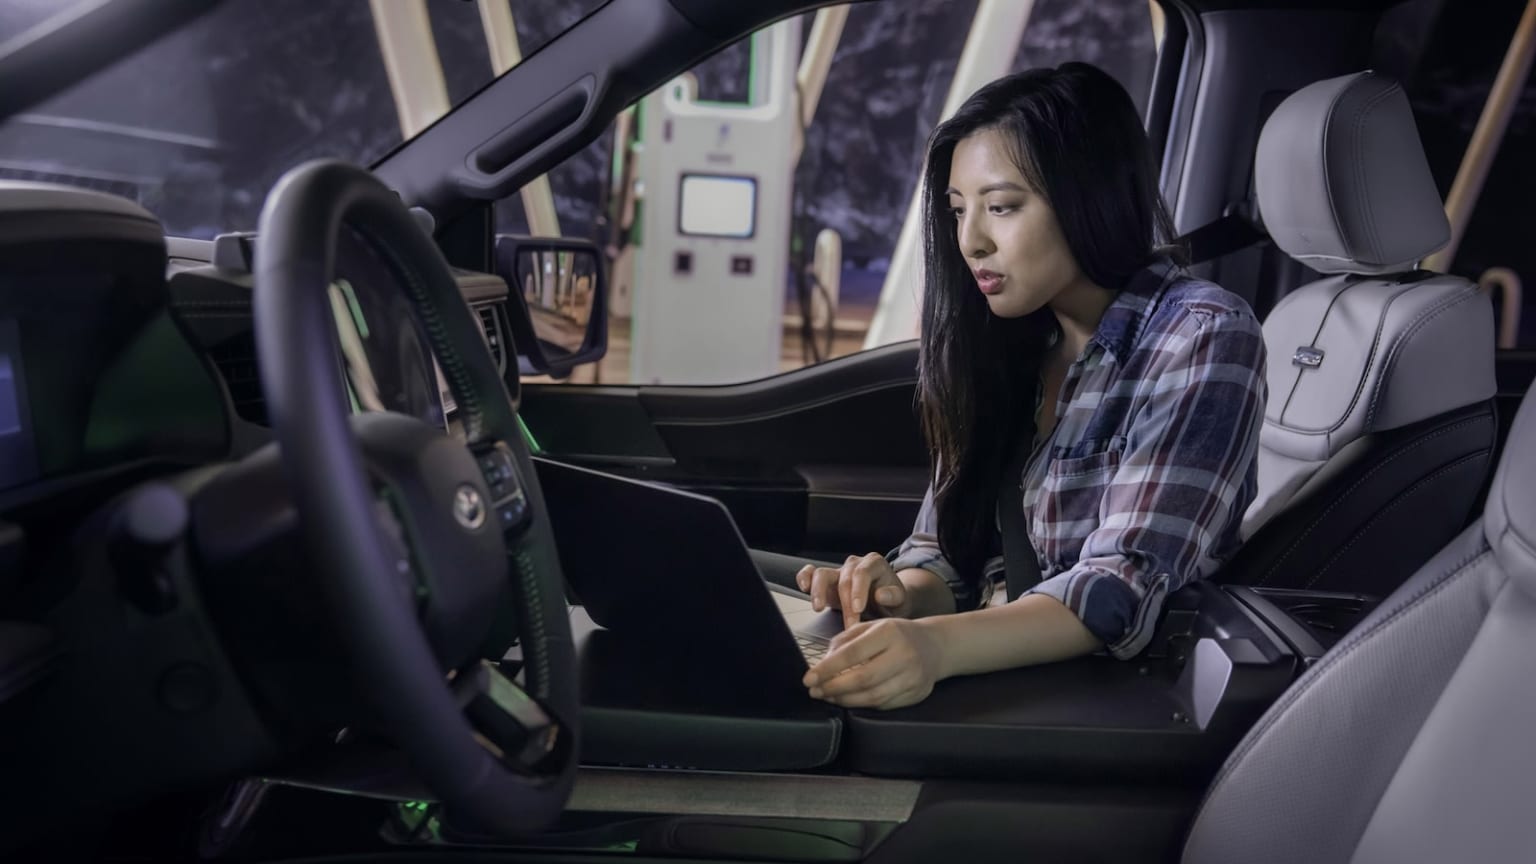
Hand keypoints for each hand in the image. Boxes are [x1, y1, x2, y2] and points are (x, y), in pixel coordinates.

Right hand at [796, 553, 911, 630]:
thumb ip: (893, 596)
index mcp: (874, 564)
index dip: (858, 591)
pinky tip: (803, 588)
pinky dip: (804, 578)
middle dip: (845, 604)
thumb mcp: (900, 600)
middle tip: (850, 624)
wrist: (887, 603)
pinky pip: (811, 573)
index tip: (858, 609)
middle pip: (843, 579)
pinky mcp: (826, 580)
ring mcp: (839, 571)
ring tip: (818, 607)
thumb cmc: (893, 601)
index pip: (862, 573)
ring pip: (822, 573)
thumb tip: (880, 595)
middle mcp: (854, 564)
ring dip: (818, 591)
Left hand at [802, 618, 943, 709]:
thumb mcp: (872, 626)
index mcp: (889, 632)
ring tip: (829, 696)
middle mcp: (904, 654)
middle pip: (863, 678)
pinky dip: (863, 704)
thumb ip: (845, 640)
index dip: (827, 668)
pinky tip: (851, 700)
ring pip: (873, 696)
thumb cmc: (897, 635)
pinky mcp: (916, 694)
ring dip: (846, 700)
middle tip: (816, 691)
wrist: (935, 646)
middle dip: (834, 688)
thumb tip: (823, 662)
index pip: (853, 653)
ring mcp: (912, 677)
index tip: (809, 678)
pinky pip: (884, 705)